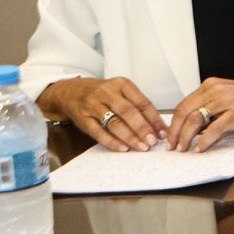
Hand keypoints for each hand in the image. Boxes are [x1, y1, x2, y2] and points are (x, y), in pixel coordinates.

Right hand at [41, 76, 163, 151]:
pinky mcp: (82, 118)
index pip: (142, 102)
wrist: (71, 91)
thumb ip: (138, 106)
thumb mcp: (121, 92)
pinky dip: (112, 141)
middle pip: (129, 112)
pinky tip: (123, 148)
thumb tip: (158, 127)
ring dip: (130, 137)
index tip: (163, 132)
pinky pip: (98, 132)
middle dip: (143, 129)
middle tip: (153, 141)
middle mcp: (107, 93)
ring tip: (141, 147)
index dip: (154, 119)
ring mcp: (93, 105)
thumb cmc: (102, 93)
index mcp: (122, 84)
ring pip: (114, 123)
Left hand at [168, 77, 233, 151]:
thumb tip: (196, 128)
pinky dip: (205, 140)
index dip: (174, 124)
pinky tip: (201, 148)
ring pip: (196, 120)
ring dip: (186, 137)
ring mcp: (227, 100)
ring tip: (184, 149)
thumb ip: (212, 108)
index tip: (171, 137)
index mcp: (211, 86)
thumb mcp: (229, 98)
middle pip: (185, 112)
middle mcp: (215, 90)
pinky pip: (215, 127)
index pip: (183, 105)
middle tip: (173, 147)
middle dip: (175, 133)